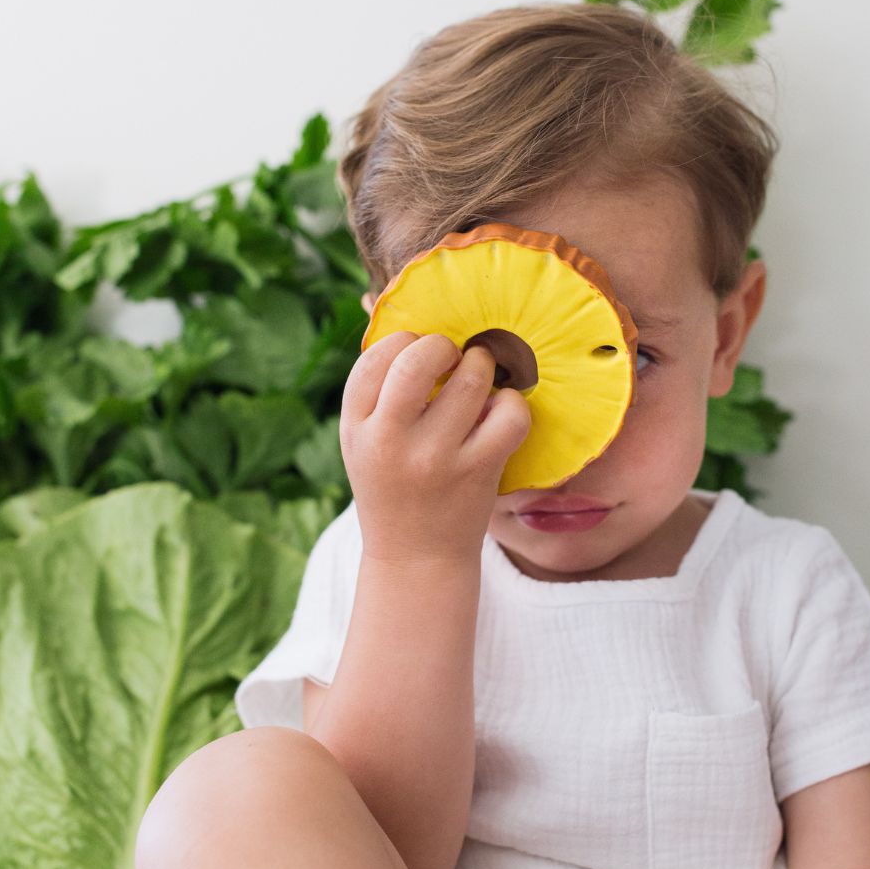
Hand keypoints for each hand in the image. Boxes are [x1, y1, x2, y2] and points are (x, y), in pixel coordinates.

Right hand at [340, 331, 530, 566]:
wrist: (416, 557)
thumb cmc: (393, 487)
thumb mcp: (364, 441)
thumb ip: (375, 390)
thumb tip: (388, 311)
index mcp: (356, 428)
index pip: (375, 359)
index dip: (403, 341)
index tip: (417, 351)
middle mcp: (391, 442)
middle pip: (417, 362)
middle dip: (442, 345)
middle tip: (452, 355)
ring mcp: (436, 458)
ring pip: (471, 382)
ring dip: (481, 366)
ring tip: (479, 375)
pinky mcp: (477, 472)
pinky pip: (509, 416)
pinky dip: (512, 404)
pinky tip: (500, 409)